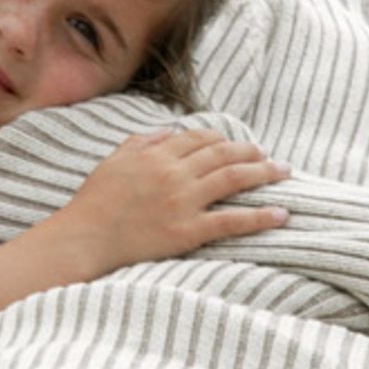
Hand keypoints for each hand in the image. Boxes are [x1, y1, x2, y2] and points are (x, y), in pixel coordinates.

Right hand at [53, 128, 289, 274]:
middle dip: (252, 152)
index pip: (201, 138)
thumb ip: (141, 141)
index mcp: (157, 154)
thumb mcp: (114, 160)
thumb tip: (168, 131)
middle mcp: (174, 173)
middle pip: (224, 154)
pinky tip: (280, 214)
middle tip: (271, 157)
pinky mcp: (187, 231)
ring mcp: (182, 201)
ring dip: (264, 174)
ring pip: (233, 179)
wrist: (85, 238)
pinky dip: (259, 216)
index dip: (224, 139)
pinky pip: (231, 221)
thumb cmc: (95, 201)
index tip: (239, 145)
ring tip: (284, 173)